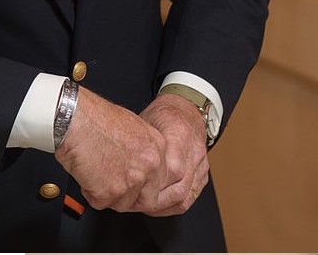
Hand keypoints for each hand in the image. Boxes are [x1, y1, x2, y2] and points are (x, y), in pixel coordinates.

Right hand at [55, 87, 167, 212]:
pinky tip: (87, 174)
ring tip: (97, 174)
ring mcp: (132, 179)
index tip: (135, 188)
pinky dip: (90, 193)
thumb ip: (142, 152)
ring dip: (108, 195)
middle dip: (129, 198)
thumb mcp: (133, 129)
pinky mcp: (111, 191)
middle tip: (114, 189)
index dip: (144, 188)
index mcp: (157, 147)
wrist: (75, 120)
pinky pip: (101, 203)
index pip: (160, 182)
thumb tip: (139, 168)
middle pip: (147, 199)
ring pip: (123, 204)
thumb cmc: (96, 119)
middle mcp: (150, 164)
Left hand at [138, 92, 209, 215]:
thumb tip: (114, 166)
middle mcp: (194, 150)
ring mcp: (201, 163)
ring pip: (184, 197)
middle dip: (153, 202)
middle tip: (132, 204)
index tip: (130, 192)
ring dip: (161, 206)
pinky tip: (158, 205)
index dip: (150, 187)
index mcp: (179, 134)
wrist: (187, 110)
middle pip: (178, 189)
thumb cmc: (164, 115)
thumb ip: (135, 146)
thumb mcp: (145, 122)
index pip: (171, 171)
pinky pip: (190, 197)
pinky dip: (172, 205)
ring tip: (142, 206)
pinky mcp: (203, 173)